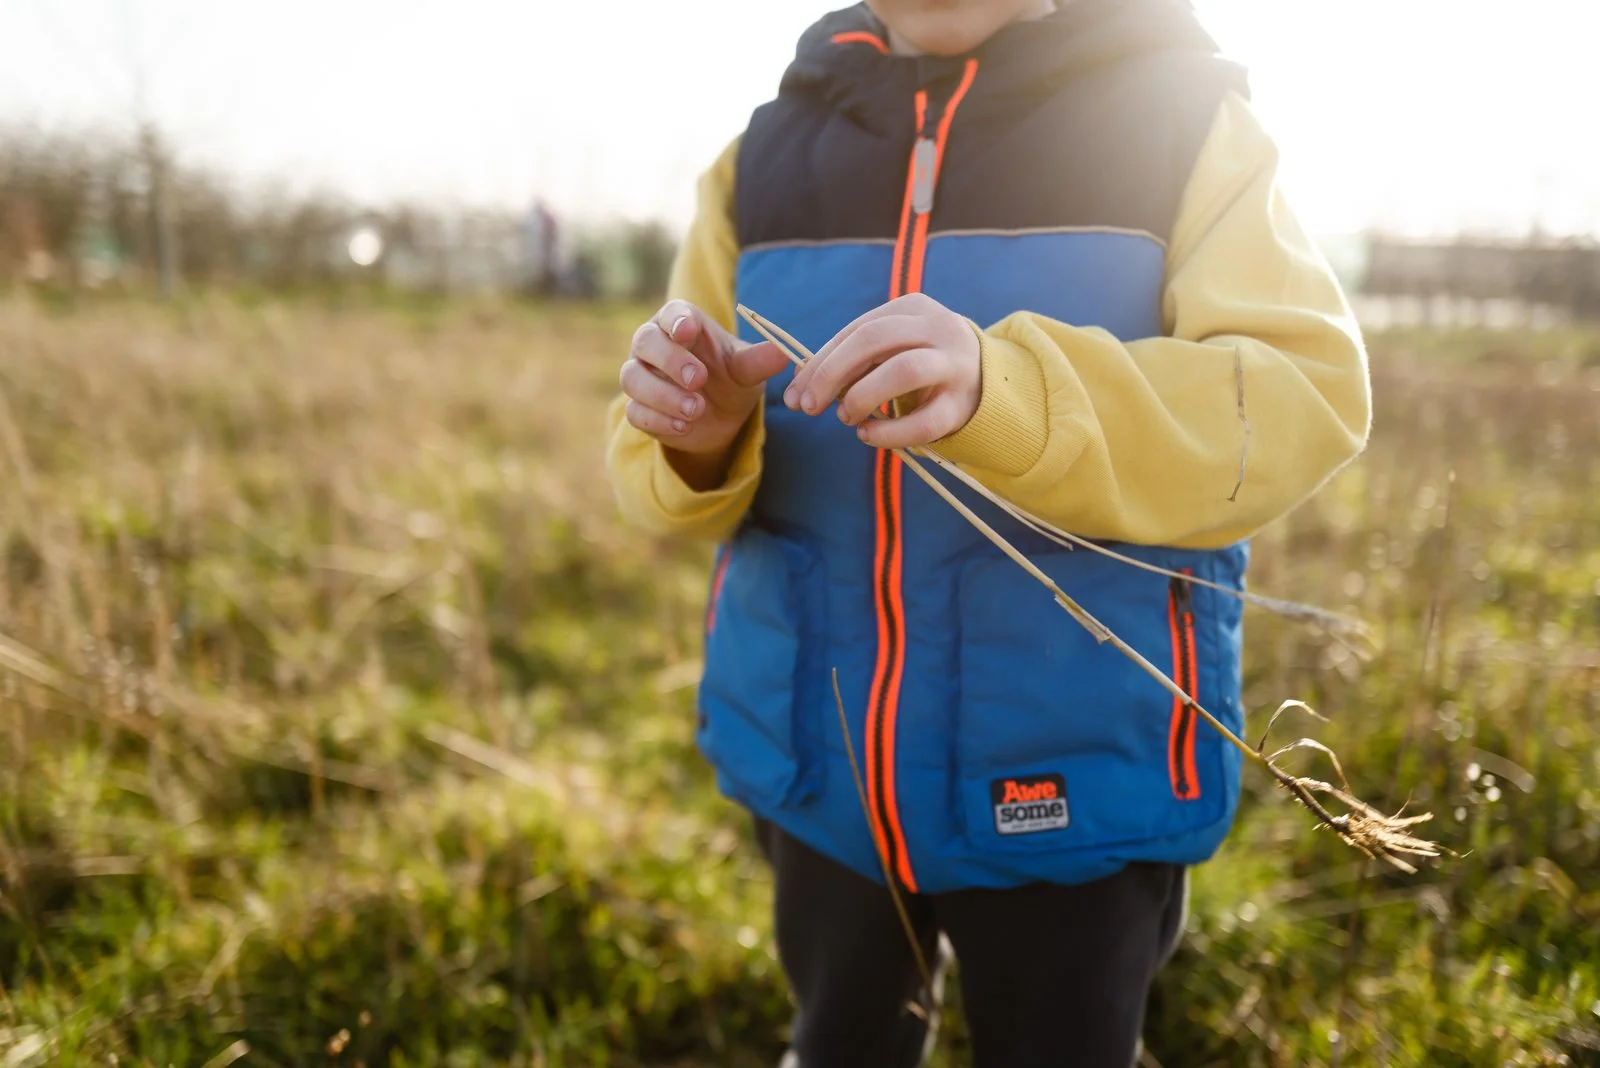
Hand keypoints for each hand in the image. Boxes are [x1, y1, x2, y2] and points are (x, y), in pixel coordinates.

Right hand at [620, 300, 789, 486]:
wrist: (721, 418)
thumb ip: (760, 361)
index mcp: (681, 323)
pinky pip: (635, 412)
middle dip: (670, 360)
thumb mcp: (748, 370)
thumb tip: (785, 352)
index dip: (676, 321)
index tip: (688, 331)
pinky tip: (684, 427)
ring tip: (697, 409)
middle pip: (644, 341)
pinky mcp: (639, 408)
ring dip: (663, 395)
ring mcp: (642, 376)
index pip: (671, 313)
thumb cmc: (731, 378)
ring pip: (633, 378)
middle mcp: (654, 345)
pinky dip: (659, 420)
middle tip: (698, 379)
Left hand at [782, 293, 980, 449]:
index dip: (820, 362)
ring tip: (845, 417)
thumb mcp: (890, 350)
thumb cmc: (922, 364)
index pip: (856, 330)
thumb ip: (852, 359)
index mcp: (912, 307)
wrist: (987, 381)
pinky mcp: (963, 403)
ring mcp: (954, 363)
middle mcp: (937, 327)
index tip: (794, 392)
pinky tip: (867, 436)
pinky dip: (889, 432)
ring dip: (863, 396)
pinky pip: (925, 421)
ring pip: (904, 370)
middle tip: (808, 406)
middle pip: (874, 340)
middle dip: (832, 374)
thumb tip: (799, 382)